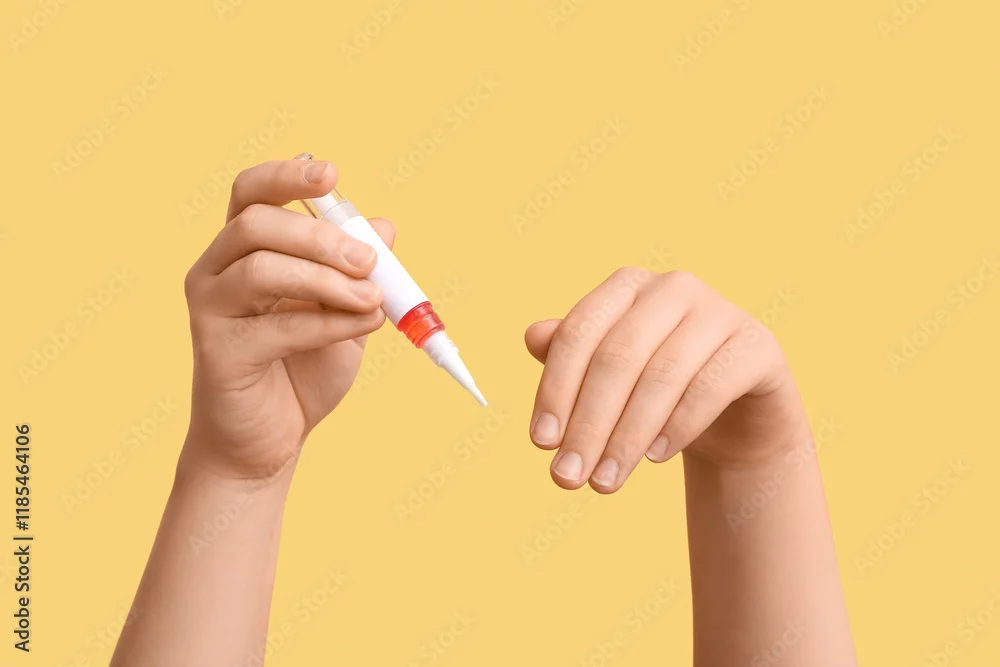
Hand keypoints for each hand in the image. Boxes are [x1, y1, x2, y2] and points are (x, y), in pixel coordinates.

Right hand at [181, 159, 393, 479]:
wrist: (272, 438)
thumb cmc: (303, 368)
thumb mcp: (343, 310)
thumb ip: (358, 270)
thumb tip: (384, 225)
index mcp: (243, 249)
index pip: (252, 192)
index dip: (287, 175)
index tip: (331, 174)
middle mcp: (216, 270)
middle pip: (257, 224)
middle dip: (321, 237)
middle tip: (369, 262)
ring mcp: (210, 309)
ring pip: (261, 269)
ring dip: (327, 281)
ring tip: (373, 300)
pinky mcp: (216, 351)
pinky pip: (275, 326)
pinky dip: (327, 323)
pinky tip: (363, 325)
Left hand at [524, 268, 809, 492]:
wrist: (734, 419)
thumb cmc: (656, 393)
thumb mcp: (608, 379)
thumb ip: (571, 356)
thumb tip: (532, 336)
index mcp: (627, 286)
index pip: (579, 333)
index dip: (555, 389)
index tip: (540, 443)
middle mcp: (673, 287)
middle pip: (618, 357)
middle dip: (588, 423)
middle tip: (568, 477)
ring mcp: (720, 312)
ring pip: (663, 375)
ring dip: (627, 436)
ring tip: (605, 481)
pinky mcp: (757, 345)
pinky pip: (712, 385)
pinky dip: (678, 425)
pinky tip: (655, 458)